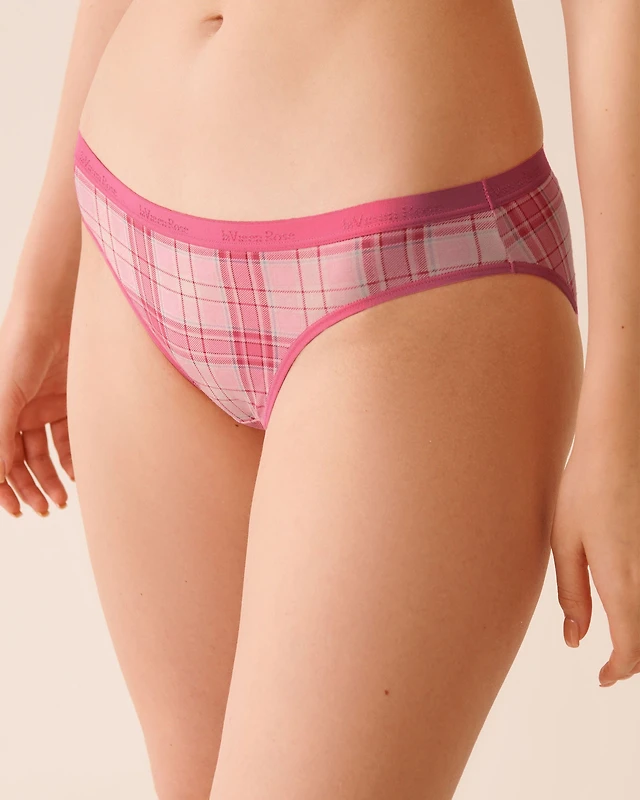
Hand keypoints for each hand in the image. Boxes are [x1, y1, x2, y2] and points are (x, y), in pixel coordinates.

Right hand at [0, 304, 73, 516]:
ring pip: (45, 454)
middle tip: (47, 509)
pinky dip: (72, 457)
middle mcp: (18, 414)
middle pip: (22, 462)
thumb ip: (0, 436)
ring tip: (63, 500)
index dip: (5, 488)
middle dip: (32, 488)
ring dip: (52, 478)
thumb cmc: (20, 351)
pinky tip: (78, 474)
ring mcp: (43, 408)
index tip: (17, 511)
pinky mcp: (69, 402)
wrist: (56, 317)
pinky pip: (69, 437)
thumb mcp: (6, 397)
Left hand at [550, 430, 639, 686]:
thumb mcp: (565, 542)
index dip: (619, 670)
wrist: (618, 447)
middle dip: (633, 659)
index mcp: (621, 579)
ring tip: (620, 641)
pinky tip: (629, 606)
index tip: (603, 678)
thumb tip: (575, 639)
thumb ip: (573, 595)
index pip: (631, 645)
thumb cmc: (585, 490)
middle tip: (610, 666)